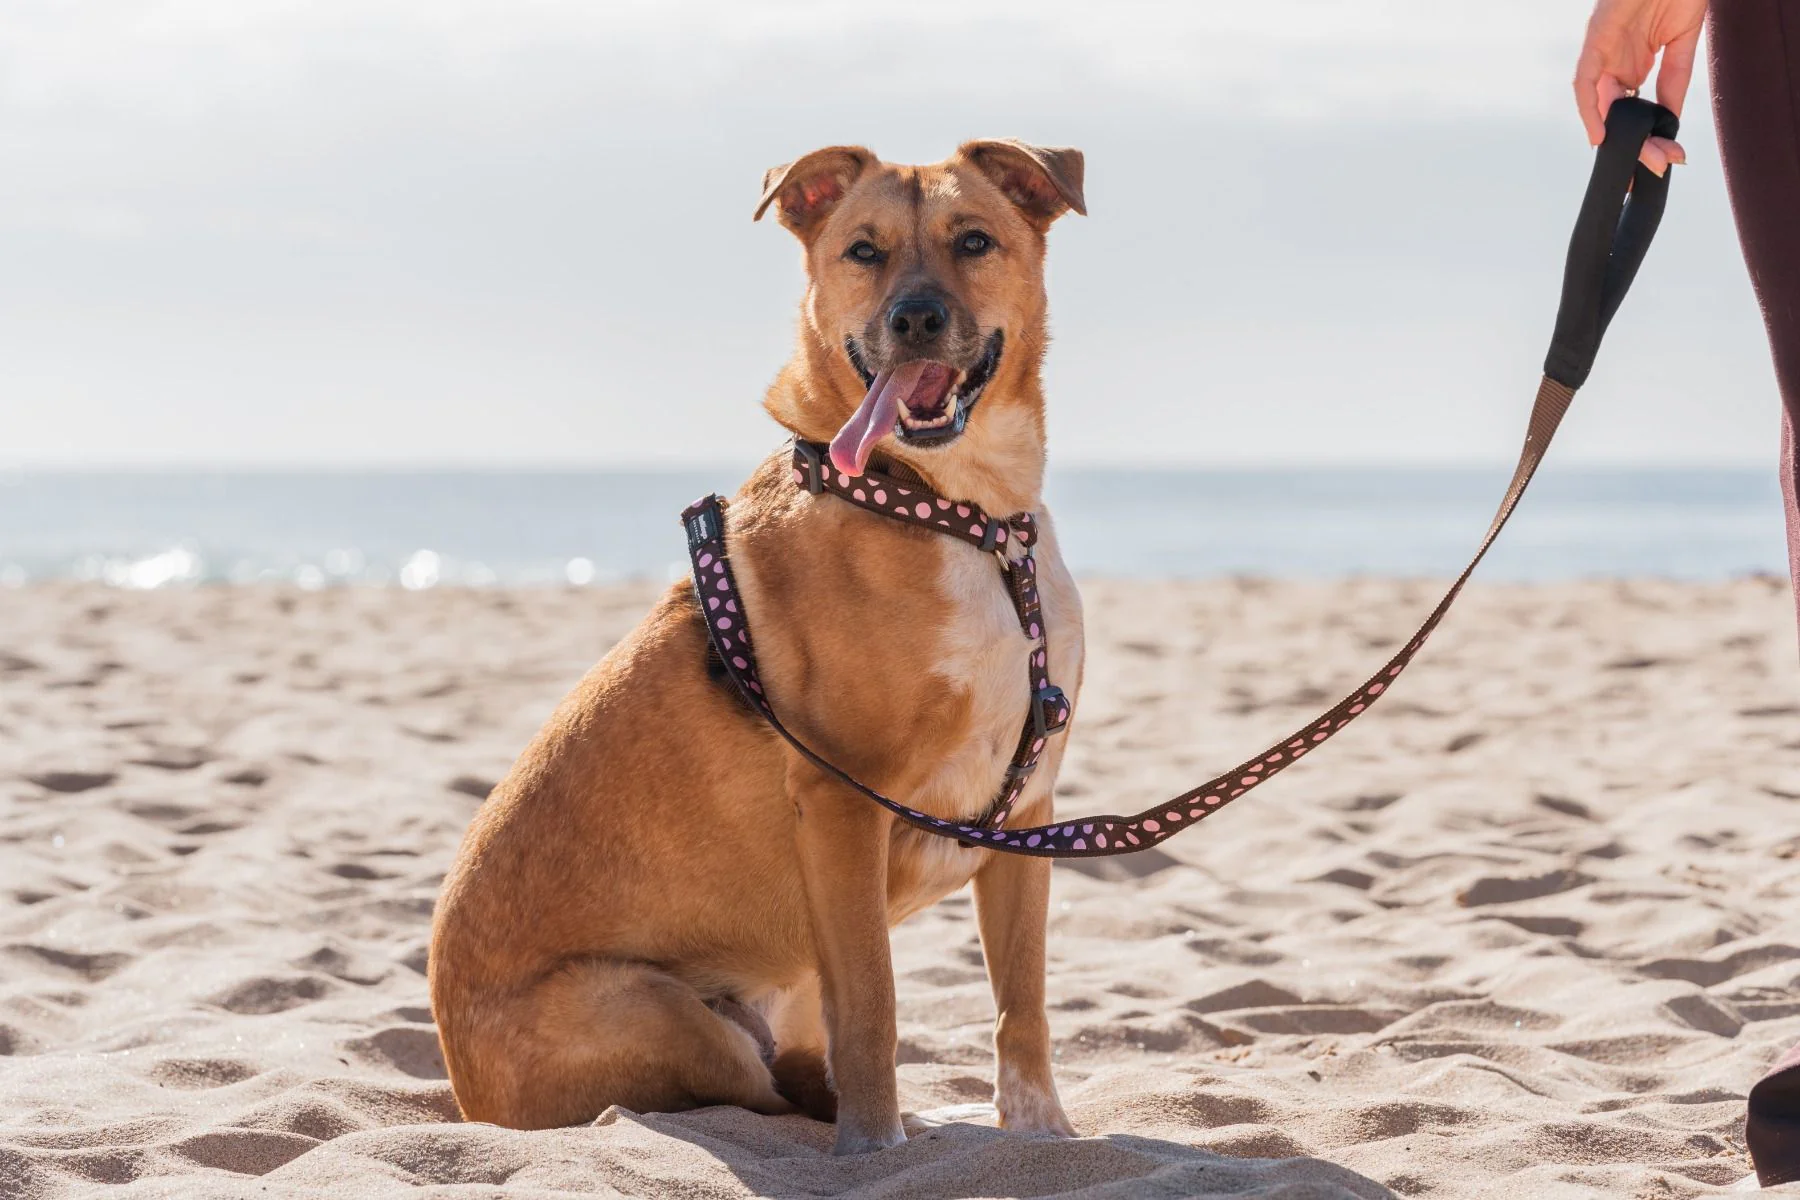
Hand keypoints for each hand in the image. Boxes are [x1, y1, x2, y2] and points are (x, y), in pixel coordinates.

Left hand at [1573, 0, 1706, 173]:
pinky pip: (1585, 80)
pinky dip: (1590, 109)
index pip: (1631, 113)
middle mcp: (1613, 64)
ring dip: (1620, 135)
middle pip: (1617, 115)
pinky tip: (1600, 134)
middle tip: (1655, 169)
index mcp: (1633, 66)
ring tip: (1637, 159)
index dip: (1641, 140)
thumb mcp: (1682, 45)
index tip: (1658, 164)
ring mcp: (1603, 53)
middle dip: (1635, 146)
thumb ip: (1674, 81)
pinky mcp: (1596, 38)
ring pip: (1603, 105)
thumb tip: (1671, 121)